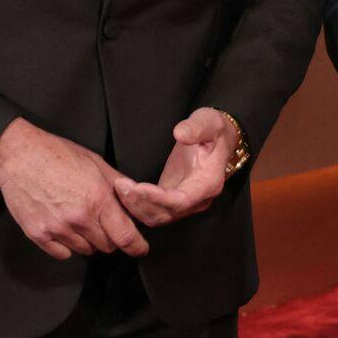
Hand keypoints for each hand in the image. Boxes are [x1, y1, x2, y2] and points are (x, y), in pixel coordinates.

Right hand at [0, 118, 146, 260]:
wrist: (18, 155)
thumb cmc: (55, 154)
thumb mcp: (95, 162)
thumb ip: (119, 184)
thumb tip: (137, 200)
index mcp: (98, 198)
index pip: (126, 238)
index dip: (137, 246)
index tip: (139, 248)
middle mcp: (79, 217)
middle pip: (107, 247)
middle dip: (109, 236)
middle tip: (99, 220)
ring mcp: (58, 228)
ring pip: (86, 251)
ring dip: (87, 240)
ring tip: (76, 217)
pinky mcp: (39, 234)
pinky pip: (62, 254)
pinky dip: (65, 245)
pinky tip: (62, 225)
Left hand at [112, 107, 236, 226]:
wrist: (219, 137)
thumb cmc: (214, 129)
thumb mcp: (209, 121)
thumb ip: (196, 128)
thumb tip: (180, 134)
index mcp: (208, 183)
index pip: (181, 201)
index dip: (158, 199)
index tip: (137, 188)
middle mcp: (198, 199)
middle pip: (166, 213)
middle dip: (141, 203)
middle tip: (120, 186)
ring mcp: (185, 202)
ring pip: (157, 216)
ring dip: (136, 206)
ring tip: (119, 187)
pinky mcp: (172, 198)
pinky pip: (153, 210)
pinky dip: (137, 205)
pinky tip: (123, 191)